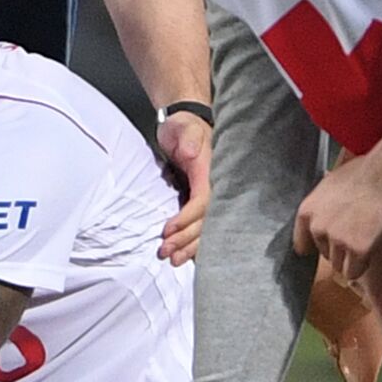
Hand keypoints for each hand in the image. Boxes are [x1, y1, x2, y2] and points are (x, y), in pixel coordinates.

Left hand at [155, 112, 211, 265]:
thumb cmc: (182, 125)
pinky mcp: (198, 198)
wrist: (183, 122)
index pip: (204, 201)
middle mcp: (214, 185)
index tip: (168, 230)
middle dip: (187, 239)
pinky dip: (191, 241)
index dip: (188, 219)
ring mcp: (208, 194)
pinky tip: (183, 255)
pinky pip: (199, 224)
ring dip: (189, 246)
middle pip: (205, 221)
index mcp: (211, 171)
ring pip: (204, 227)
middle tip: (167, 253)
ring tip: (172, 260)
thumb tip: (189, 150)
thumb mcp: (182, 126)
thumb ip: (186, 137)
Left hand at [294, 133, 381, 280]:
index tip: (324, 247)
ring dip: (350, 259)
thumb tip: (323, 210)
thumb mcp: (329, 184)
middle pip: (324, 253)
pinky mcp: (358, 249)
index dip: (315, 246)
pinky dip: (361, 267)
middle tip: (355, 238)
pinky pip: (354, 271)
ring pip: (338, 265)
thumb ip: (322, 204)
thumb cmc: (364, 172)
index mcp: (306, 212)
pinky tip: (369, 256)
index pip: (301, 243)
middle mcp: (317, 228)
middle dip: (338, 249)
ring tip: (365, 244)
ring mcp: (337, 240)